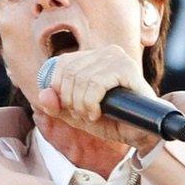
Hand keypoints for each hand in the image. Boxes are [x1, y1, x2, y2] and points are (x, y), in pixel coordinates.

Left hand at [36, 44, 161, 152]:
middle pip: (69, 72)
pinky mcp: (127, 68)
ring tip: (92, 115)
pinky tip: (98, 113)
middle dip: (70, 100)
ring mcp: (118, 58)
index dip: (58, 89)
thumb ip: (57, 106)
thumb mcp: (77, 115)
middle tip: (83, 115)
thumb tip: (42, 94)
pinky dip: (91, 103)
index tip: (70, 108)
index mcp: (94, 57)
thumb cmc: (112, 120)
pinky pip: (96, 84)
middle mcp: (106, 52)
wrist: (142, 133)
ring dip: (81, 105)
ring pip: (81, 79)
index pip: (61, 63)